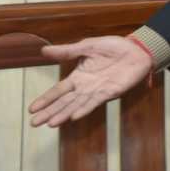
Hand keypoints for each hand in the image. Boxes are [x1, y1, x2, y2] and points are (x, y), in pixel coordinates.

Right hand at [28, 36, 152, 127]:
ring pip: (77, 105)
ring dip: (64, 114)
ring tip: (50, 123)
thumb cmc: (114, 47)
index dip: (46, 99)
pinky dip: (84, 109)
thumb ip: (67, 51)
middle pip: (64, 101)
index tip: (32, 109)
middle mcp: (85, 86)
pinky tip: (74, 117)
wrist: (138, 50)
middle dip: (50, 112)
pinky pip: (95, 102)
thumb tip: (44, 51)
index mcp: (79, 76)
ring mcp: (97, 91)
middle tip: (35, 123)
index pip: (58, 90)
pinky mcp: (110, 92)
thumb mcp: (88, 46)